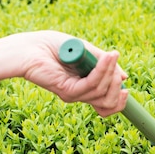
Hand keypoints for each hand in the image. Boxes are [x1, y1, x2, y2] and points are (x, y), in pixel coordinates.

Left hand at [0, 31, 127, 116]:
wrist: (28, 47)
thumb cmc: (52, 46)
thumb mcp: (86, 52)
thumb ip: (104, 63)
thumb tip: (124, 78)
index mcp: (85, 88)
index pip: (107, 106)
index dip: (120, 101)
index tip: (126, 89)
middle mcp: (80, 95)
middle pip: (109, 103)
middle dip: (117, 84)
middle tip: (113, 60)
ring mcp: (73, 95)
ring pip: (102, 93)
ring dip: (110, 72)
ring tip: (110, 55)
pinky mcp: (67, 91)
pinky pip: (92, 84)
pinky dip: (102, 70)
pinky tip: (107, 58)